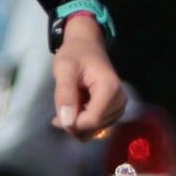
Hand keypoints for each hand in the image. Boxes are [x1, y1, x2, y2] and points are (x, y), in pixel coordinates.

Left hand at [51, 20, 125, 139]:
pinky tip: (75, 109)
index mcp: (110, 89)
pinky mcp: (115, 110)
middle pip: (94, 126)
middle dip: (73, 124)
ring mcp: (119, 106)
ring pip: (95, 129)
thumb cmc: (74, 54)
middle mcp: (120, 100)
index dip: (73, 123)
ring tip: (68, 105)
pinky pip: (97, 125)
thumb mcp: (64, 69)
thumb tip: (67, 122)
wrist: (87, 45)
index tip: (56, 118)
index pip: (92, 120)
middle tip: (59, 110)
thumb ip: (65, 94)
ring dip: (77, 123)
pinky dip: (83, 122)